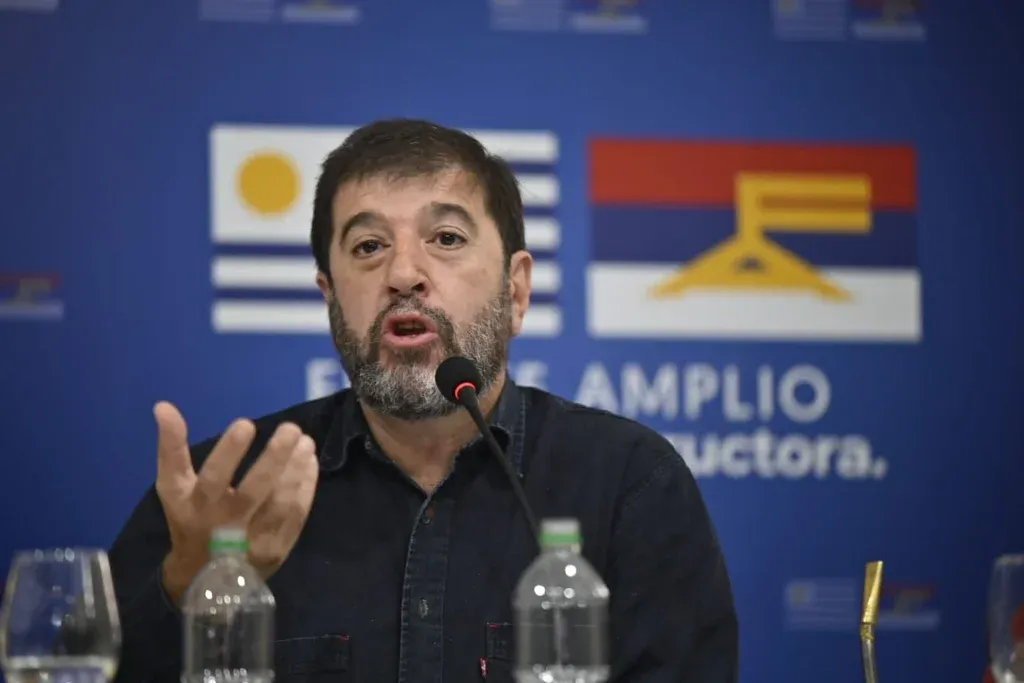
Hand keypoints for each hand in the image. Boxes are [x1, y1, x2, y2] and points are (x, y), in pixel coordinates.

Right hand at [153, 401, 318, 602]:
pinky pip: (297, 514)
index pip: (214, 477)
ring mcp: (255, 539)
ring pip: (282, 502)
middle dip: (275, 458)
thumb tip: (163, 406)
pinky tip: (309, 462)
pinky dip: (307, 486)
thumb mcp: (173, 487)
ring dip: (296, 470)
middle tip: (291, 429)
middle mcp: (226, 524)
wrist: (204, 577)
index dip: (229, 451)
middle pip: (255, 490)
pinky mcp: (278, 547)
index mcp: (197, 506)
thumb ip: (171, 447)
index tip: (246, 423)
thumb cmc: (188, 520)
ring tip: (305, 441)